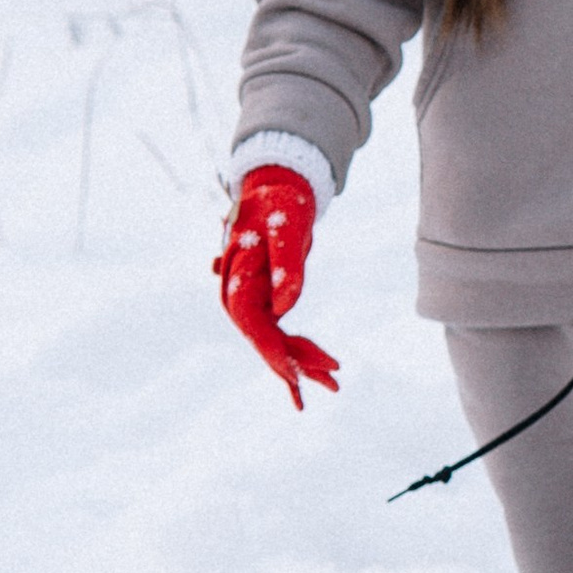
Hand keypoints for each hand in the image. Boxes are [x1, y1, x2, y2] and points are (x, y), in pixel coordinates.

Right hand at [214, 164, 340, 408]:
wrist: (277, 188)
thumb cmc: (281, 205)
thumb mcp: (288, 229)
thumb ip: (286, 266)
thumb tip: (283, 308)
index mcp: (238, 284)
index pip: (256, 329)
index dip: (277, 355)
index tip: (297, 377)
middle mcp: (239, 297)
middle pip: (267, 342)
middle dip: (297, 367)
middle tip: (332, 384)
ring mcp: (251, 300)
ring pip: (275, 340)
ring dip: (302, 362)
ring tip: (334, 382)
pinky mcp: (264, 298)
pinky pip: (280, 330)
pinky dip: (299, 347)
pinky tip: (319, 364)